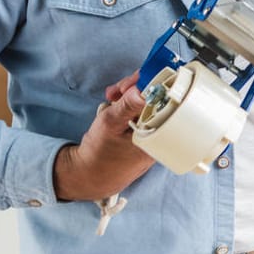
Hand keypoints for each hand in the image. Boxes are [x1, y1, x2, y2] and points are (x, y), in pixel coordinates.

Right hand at [52, 72, 154, 201]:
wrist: (90, 174)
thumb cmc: (100, 153)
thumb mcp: (110, 125)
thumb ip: (126, 106)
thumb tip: (141, 90)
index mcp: (159, 131)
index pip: (163, 98)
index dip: (149, 83)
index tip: (135, 79)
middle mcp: (159, 131)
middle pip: (154, 97)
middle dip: (133, 89)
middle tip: (117, 91)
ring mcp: (151, 130)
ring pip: (143, 103)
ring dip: (126, 97)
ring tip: (111, 101)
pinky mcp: (141, 131)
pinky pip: (137, 112)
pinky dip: (124, 107)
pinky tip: (113, 109)